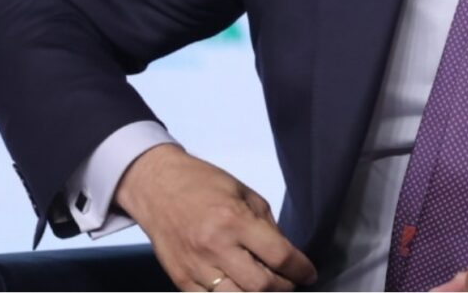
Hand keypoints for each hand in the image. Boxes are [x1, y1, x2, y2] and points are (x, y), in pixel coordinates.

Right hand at [114, 144, 316, 291]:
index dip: (300, 268)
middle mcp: (215, 247)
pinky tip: (242, 291)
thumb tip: (286, 256)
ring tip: (268, 289)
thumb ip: (267, 226)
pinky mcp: (180, 279)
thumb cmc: (205, 185)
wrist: (157, 187)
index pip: (278, 255)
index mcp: (234, 220)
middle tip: (290, 282)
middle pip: (261, 285)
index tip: (309, 273)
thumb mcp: (245, 194)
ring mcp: (195, 267)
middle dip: (284, 287)